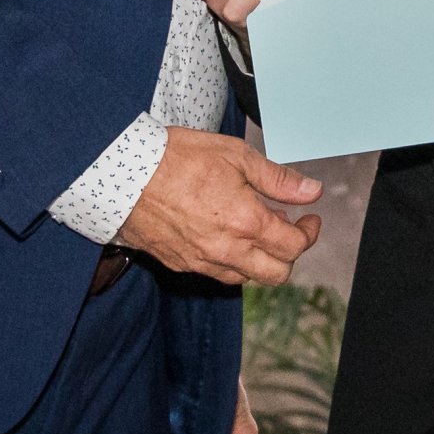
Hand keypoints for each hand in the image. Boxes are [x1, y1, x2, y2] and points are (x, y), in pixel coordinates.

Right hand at [116, 128, 322, 285]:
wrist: (123, 173)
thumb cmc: (177, 158)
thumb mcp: (237, 156)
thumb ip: (278, 179)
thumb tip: (311, 191)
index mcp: (245, 222)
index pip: (293, 246)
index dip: (309, 233)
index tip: (309, 218)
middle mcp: (225, 250)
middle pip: (275, 275)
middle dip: (290, 254)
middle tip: (289, 228)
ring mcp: (200, 261)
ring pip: (245, 278)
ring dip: (259, 259)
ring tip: (255, 228)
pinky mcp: (179, 263)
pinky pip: (215, 273)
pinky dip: (230, 260)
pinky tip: (226, 234)